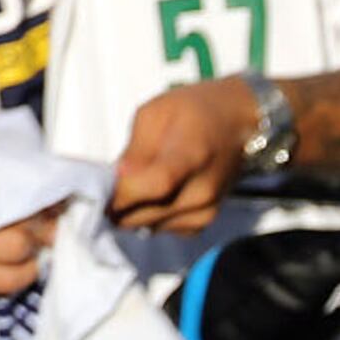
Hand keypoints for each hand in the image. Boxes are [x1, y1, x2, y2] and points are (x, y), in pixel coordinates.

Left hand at [113, 80, 260, 233]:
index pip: (154, 185)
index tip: (99, 191)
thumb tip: (118, 180)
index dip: (122, 194)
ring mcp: (206, 209)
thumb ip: (135, 149)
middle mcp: (202, 189)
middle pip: (148, 213)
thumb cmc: (194, 110)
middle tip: (104, 191)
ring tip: (127, 191)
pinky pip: (167, 230)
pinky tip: (149, 200)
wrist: (239, 124)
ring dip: (133, 214)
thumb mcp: (155, 113)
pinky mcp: (205, 221)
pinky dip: (152, 219)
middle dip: (119, 206)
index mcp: (191, 154)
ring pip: (152, 226)